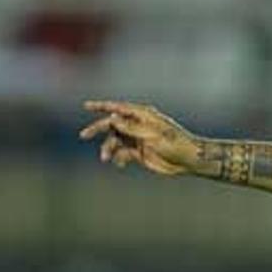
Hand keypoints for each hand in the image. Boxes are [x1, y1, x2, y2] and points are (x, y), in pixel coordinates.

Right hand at [79, 100, 201, 175]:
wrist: (187, 160)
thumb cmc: (174, 143)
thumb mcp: (152, 134)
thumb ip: (131, 127)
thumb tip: (112, 117)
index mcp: (142, 115)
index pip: (118, 108)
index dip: (101, 107)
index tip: (86, 106)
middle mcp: (137, 125)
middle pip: (111, 125)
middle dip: (97, 129)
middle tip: (83, 136)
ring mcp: (137, 139)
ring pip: (115, 141)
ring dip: (108, 149)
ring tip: (105, 158)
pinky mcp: (139, 153)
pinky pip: (122, 154)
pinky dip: (118, 158)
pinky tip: (119, 164)